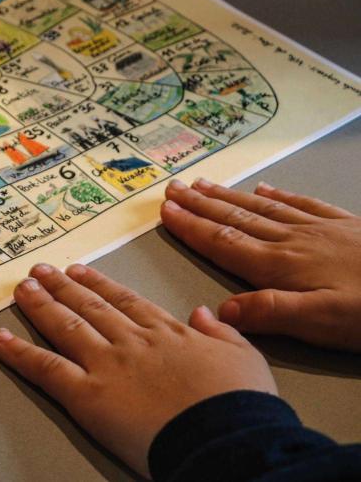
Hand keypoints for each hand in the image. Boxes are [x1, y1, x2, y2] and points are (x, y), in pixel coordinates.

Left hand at [0, 263, 274, 477]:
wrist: (227, 437)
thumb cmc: (242, 405)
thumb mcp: (245, 358)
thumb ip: (222, 332)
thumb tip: (204, 312)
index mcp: (168, 332)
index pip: (126, 302)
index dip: (100, 285)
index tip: (81, 271)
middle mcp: (131, 341)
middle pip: (89, 306)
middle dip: (63, 286)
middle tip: (41, 271)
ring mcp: (106, 364)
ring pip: (65, 326)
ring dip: (40, 305)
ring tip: (22, 289)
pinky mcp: (86, 395)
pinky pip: (45, 369)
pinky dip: (20, 354)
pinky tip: (0, 340)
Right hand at [161, 178, 360, 351]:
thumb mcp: (321, 322)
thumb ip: (269, 312)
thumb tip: (219, 311)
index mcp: (281, 266)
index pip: (224, 243)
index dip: (192, 227)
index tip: (165, 211)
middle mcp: (293, 242)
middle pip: (236, 219)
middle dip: (200, 205)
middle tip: (172, 188)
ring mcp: (319, 230)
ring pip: (262, 208)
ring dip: (228, 196)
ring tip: (202, 184)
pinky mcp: (346, 226)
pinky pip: (301, 204)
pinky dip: (276, 196)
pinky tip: (263, 189)